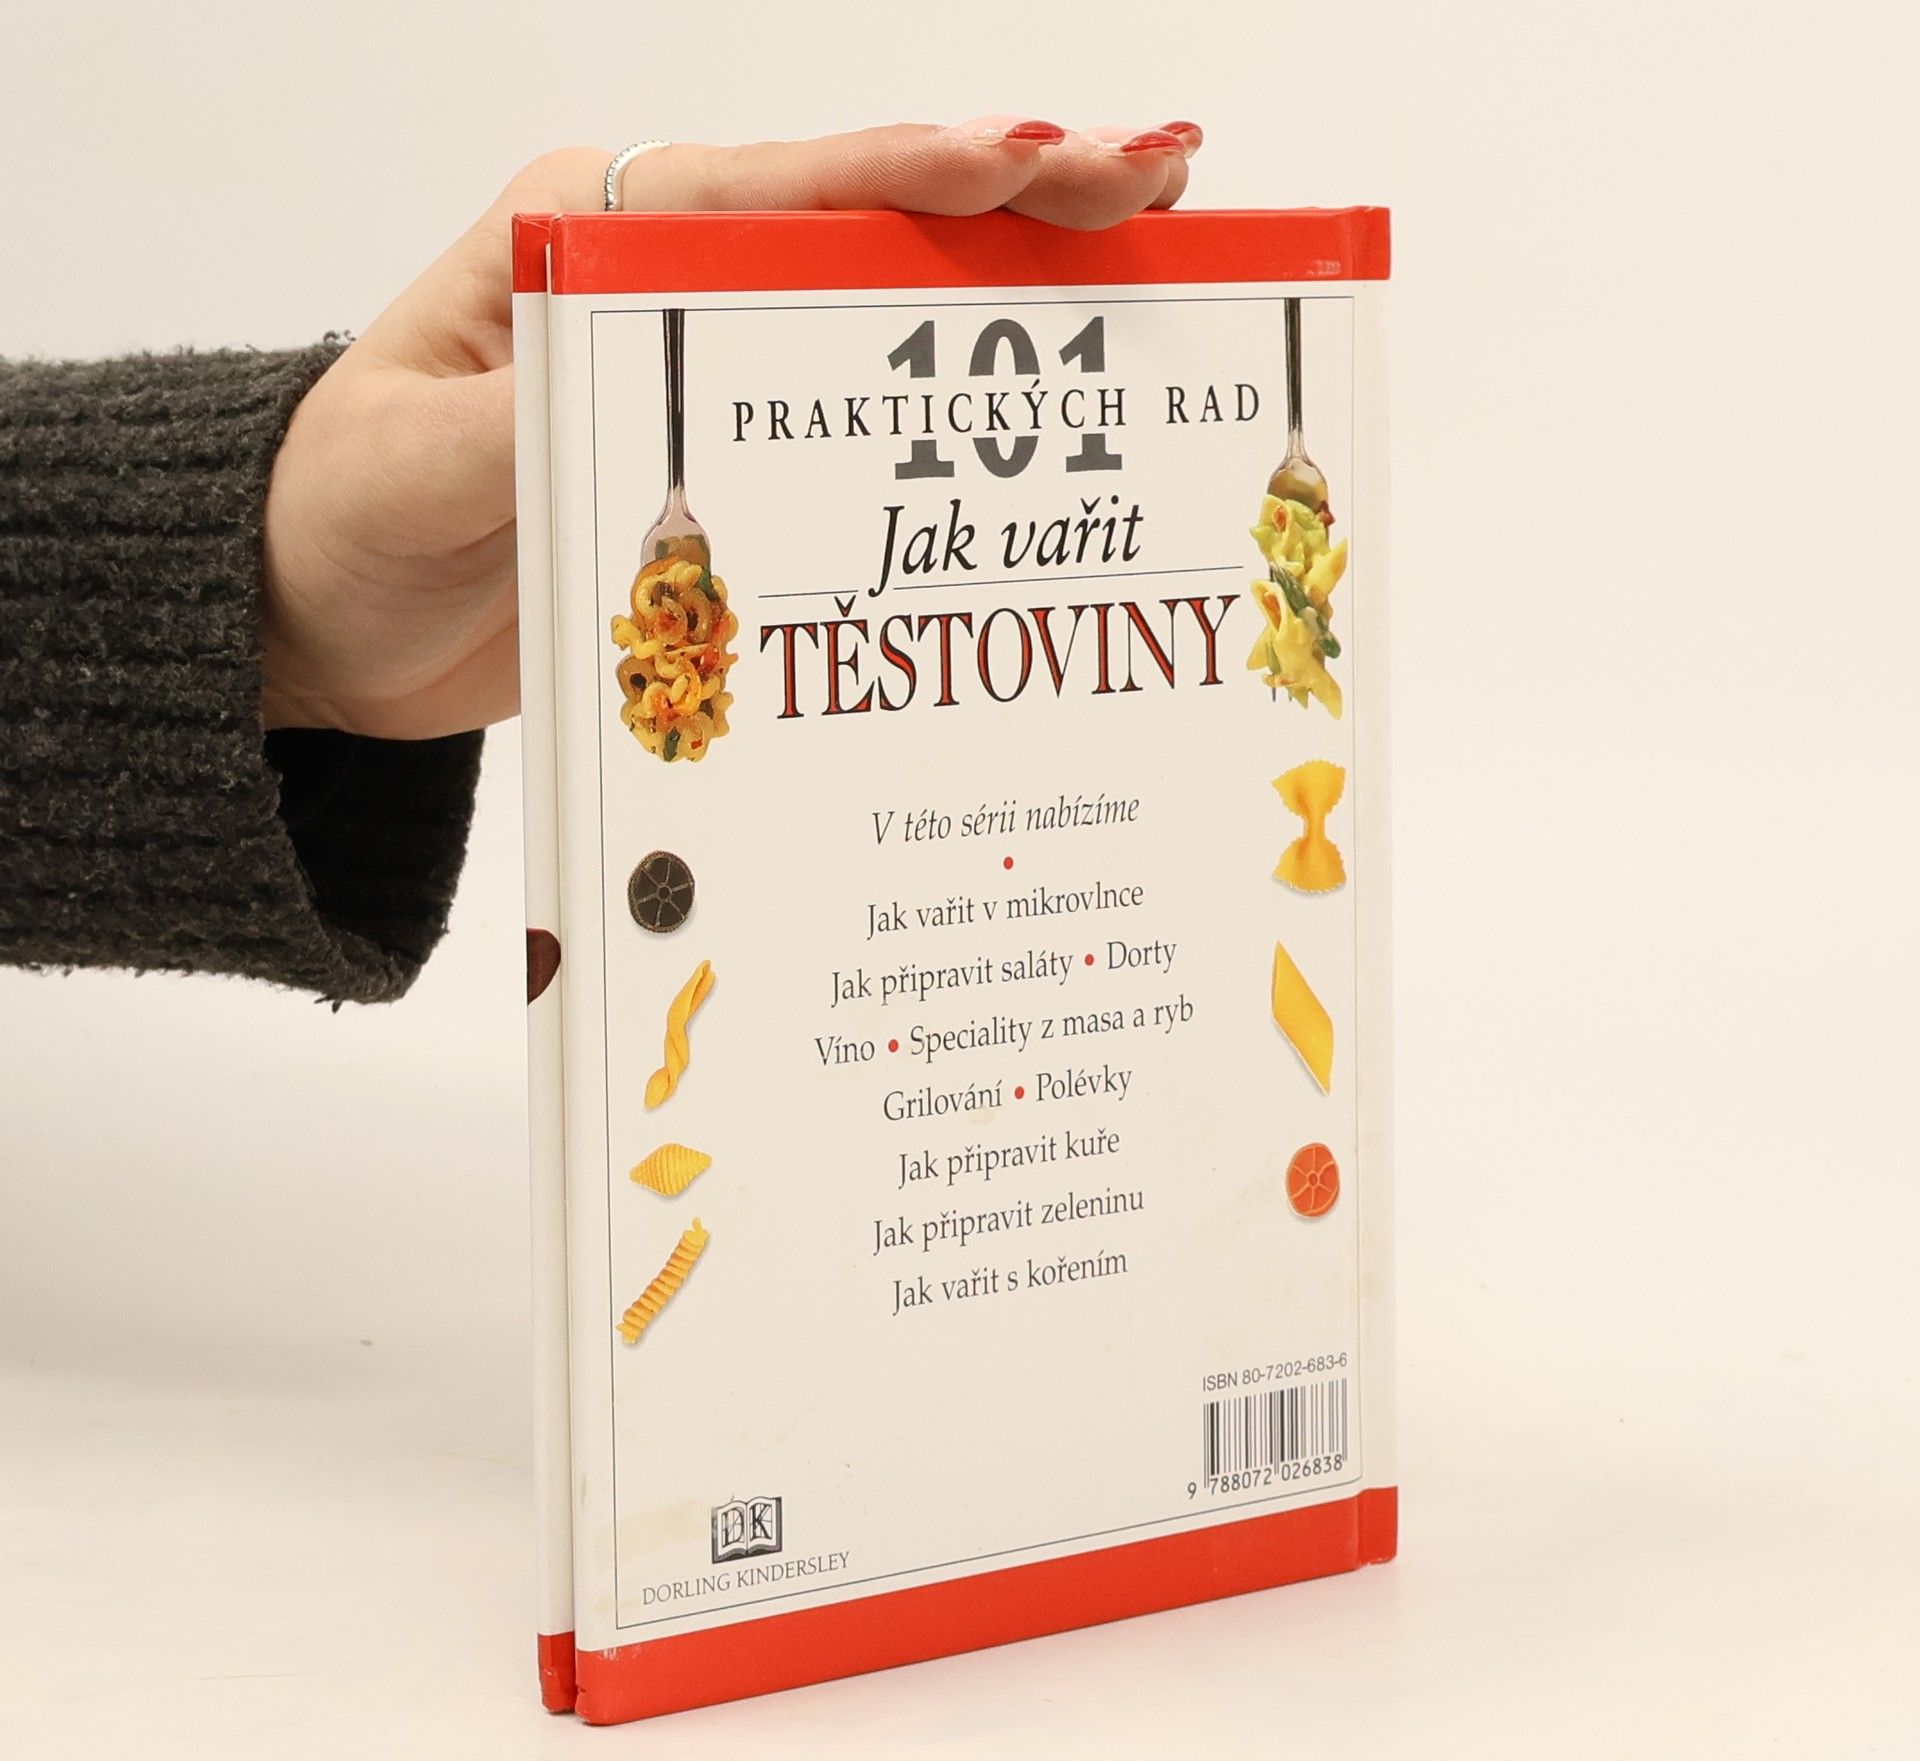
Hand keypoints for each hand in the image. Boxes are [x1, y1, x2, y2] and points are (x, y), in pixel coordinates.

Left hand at [259, 119, 1201, 738]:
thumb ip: (534, 413)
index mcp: (590, 237)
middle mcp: (665, 284)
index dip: (919, 174)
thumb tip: (638, 377)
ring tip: (1147, 258)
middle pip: (866, 231)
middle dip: (1017, 199)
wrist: (317, 621)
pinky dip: (952, 419)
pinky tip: (1039, 422)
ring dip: (1012, 298)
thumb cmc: (343, 515)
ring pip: (883, 318)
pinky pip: (857, 430)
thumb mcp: (424, 466)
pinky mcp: (726, 465)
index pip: (780, 189)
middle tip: (1158, 177)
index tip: (1038, 155)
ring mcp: (705, 374)